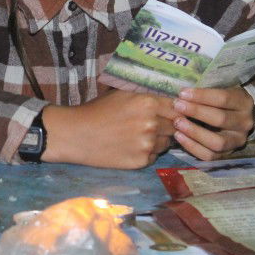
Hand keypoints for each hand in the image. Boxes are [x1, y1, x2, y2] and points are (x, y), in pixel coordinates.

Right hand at [43, 89, 178, 168]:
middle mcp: (152, 123)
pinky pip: (155, 156)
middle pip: (175, 126)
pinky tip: (132, 147)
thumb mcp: (122, 93)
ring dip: (159, 140)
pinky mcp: (141, 161)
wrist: (77, 134)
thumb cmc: (97, 110)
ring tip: (140, 136)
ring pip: (167, 142)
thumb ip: (146, 94)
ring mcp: (148, 144)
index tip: (171, 112)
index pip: (177, 107)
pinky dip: (148, 152)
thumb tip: (170, 95)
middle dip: (168, 125)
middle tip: (153, 125)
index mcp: (148, 103)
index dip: (176, 110)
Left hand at [172, 86, 254, 159]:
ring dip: (194, 132)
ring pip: (217, 142)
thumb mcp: (220, 90)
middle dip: (196, 112)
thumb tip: (182, 94)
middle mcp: (244, 124)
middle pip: (220, 119)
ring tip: (177, 123)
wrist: (237, 117)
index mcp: (244, 103)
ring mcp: (238, 141)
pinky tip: (179, 136)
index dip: (201, 96)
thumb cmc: (222, 100)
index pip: (223, 99)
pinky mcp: (228, 154)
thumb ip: (205, 93)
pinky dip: (192, 147)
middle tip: (177, 106)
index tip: (182, 94)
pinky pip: (209, 155)